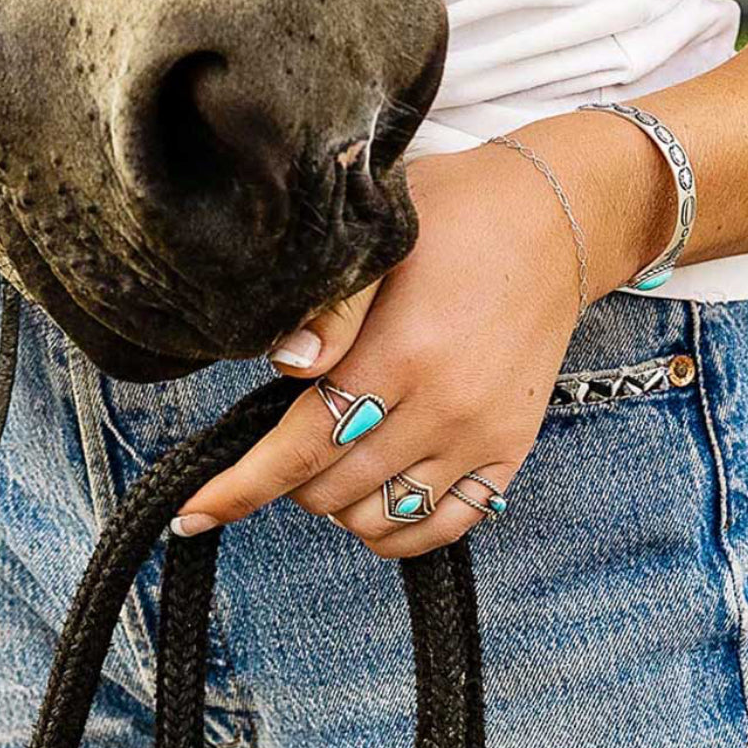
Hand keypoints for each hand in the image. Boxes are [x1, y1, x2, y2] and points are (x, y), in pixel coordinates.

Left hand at [170, 120, 655, 557]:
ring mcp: (482, 435)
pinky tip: (378, 496)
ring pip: (383, 520)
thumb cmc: (454, 220)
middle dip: (290, 479)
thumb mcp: (380, 241)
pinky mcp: (511, 448)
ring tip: (332, 461)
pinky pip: (447, 526)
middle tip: (287, 439)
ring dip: (340, 505)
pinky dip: (400, 528)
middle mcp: (444, 408)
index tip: (196, 513)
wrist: (552, 223)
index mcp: (400, 353)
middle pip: (333, 491)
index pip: (301, 447)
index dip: (241, 488)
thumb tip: (284, 370)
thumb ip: (329, 311)